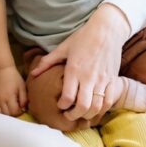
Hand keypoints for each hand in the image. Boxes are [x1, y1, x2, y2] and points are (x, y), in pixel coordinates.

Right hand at [0, 66, 26, 116]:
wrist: (1, 69)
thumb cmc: (14, 78)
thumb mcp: (22, 87)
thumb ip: (24, 99)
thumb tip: (23, 109)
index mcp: (9, 97)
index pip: (14, 112)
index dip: (19, 112)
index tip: (21, 108)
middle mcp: (0, 100)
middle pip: (6, 114)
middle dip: (12, 114)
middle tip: (15, 108)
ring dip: (4, 113)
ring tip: (8, 108)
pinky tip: (1, 107)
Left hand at [30, 3, 128, 120]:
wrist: (106, 30)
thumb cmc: (83, 37)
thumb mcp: (63, 48)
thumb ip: (47, 62)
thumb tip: (33, 74)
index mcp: (74, 70)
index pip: (68, 97)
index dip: (62, 106)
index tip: (59, 105)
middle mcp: (88, 77)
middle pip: (82, 107)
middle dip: (74, 116)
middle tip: (68, 115)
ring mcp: (102, 80)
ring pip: (96, 107)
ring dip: (87, 115)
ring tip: (80, 114)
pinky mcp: (112, 80)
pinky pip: (109, 101)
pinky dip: (102, 109)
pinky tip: (95, 109)